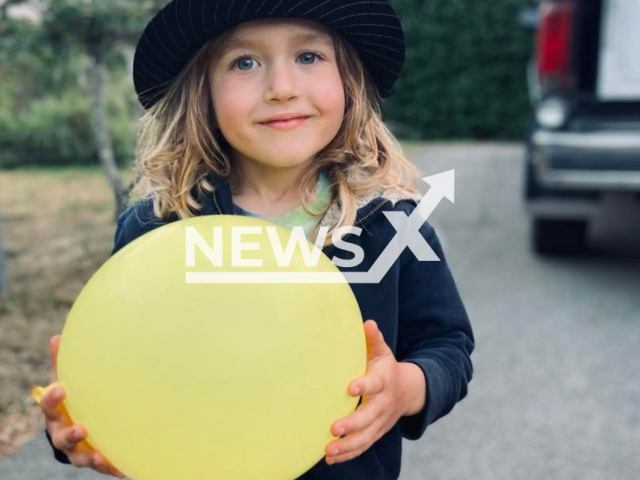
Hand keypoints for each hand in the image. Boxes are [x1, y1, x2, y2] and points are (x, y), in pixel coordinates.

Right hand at [33, 335, 124, 477]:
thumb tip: (57, 337)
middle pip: (62, 437)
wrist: (78, 429)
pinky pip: (103, 467)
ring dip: (90, 458)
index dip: (52, 398)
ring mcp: (78, 450)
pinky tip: (123, 469)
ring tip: (99, 457)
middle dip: (70, 434)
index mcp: (57, 414)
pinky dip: (112, 468)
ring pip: (80, 457)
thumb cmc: (73, 400)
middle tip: (81, 428)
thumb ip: (63, 363)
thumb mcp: (68, 382)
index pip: (50, 406)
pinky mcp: (95, 459)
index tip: (60, 389)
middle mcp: (64, 434)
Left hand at [324, 320, 411, 464]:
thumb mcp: (382, 352)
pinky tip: (330, 458)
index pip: (374, 384)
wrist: (408, 391)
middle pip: (370, 416)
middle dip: (353, 424)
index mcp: (384, 380)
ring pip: (366, 437)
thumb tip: (368, 323)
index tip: (350, 388)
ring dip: (348, 445)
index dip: (364, 386)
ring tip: (329, 450)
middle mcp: (383, 403)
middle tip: (334, 428)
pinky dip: (348, 454)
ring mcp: (380, 421)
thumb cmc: (386, 367)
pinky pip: (363, 446)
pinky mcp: (376, 432)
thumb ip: (373, 339)